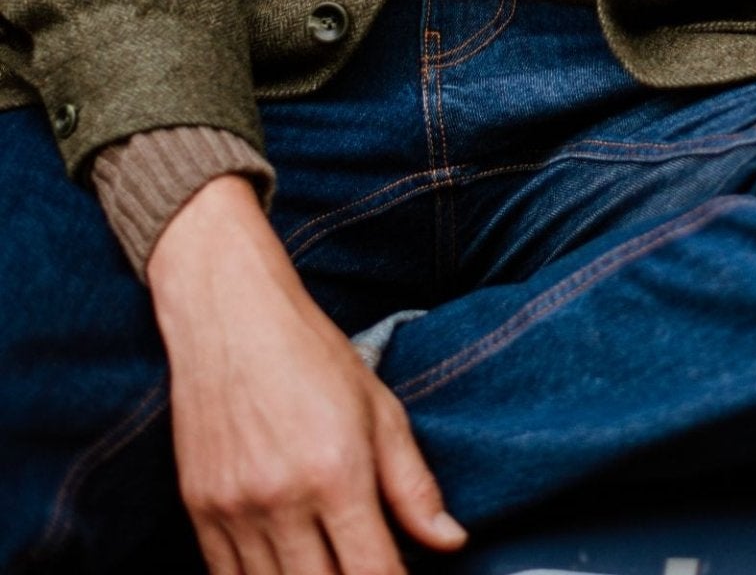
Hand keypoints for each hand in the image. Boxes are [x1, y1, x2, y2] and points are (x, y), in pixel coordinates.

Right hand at [146, 174, 466, 573]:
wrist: (229, 315)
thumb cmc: (310, 354)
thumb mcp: (379, 409)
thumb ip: (413, 485)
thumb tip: (449, 542)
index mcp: (337, 472)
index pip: (373, 573)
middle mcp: (282, 500)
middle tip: (366, 564)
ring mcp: (234, 511)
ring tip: (328, 562)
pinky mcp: (197, 512)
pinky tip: (286, 567)